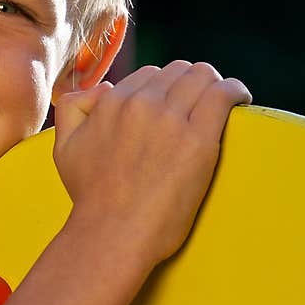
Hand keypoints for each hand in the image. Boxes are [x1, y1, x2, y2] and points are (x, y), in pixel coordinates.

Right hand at [52, 60, 251, 267]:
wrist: (111, 233)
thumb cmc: (90, 198)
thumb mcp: (64, 147)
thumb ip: (73, 108)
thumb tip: (104, 89)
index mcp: (113, 102)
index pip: (150, 75)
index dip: (164, 88)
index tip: (175, 103)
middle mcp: (141, 104)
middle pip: (179, 71)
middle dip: (190, 83)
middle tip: (200, 103)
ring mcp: (171, 120)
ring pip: (202, 76)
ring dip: (214, 84)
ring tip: (222, 100)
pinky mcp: (198, 140)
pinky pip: (223, 94)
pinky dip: (235, 91)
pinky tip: (239, 99)